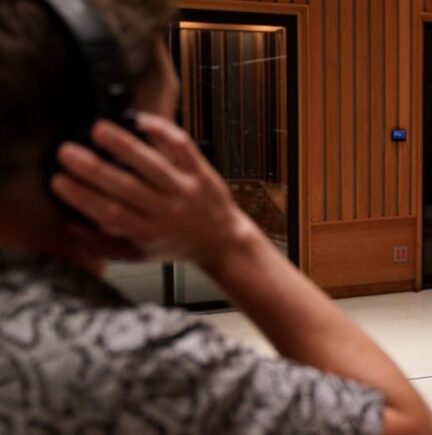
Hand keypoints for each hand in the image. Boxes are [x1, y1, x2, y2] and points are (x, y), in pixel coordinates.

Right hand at [51, 113, 259, 267]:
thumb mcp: (137, 255)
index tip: (58, 181)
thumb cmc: (174, 245)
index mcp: (147, 232)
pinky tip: (141, 120)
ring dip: (125, 145)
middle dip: (94, 169)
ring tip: (99, 129)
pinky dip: (163, 132)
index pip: (111, 214)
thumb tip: (69, 225)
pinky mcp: (201, 172)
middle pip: (127, 188)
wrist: (222, 241)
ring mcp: (185, 189)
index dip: (83, 197)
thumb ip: (102, 245)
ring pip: (153, 165)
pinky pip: (182, 149)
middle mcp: (167, 210)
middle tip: (67, 151)